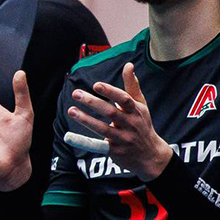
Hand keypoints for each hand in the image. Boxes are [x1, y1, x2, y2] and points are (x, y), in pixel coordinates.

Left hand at [67, 62, 171, 179]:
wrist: (150, 155)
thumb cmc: (142, 124)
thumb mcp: (141, 105)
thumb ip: (132, 85)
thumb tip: (128, 65)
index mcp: (136, 111)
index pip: (124, 99)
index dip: (110, 92)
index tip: (96, 85)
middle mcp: (130, 124)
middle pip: (110, 112)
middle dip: (92, 103)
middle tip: (76, 94)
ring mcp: (123, 138)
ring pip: (102, 129)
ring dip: (85, 119)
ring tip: (71, 110)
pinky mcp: (115, 151)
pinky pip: (98, 146)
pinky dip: (84, 142)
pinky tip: (69, 137)